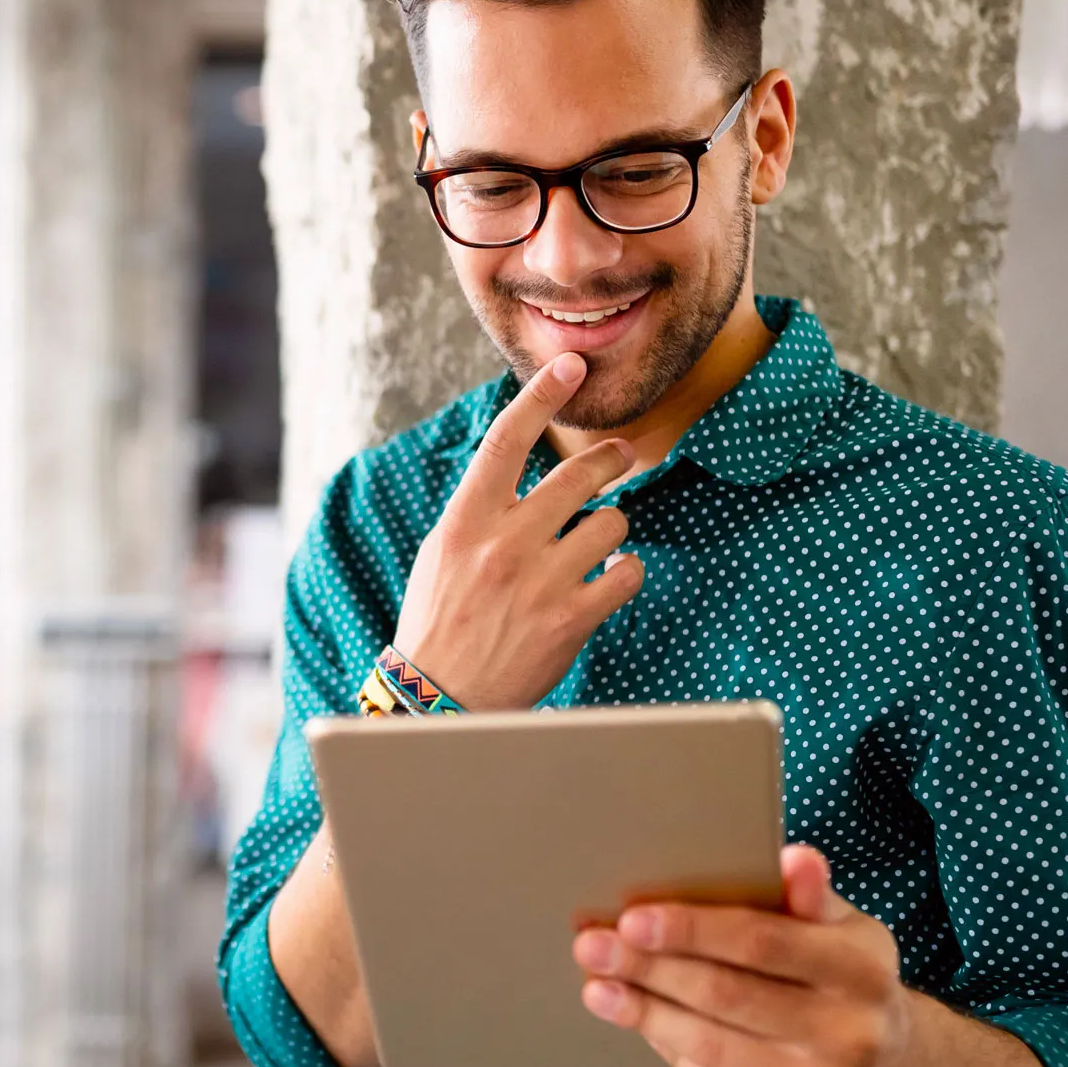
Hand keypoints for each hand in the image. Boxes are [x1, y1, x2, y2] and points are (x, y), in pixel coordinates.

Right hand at [394, 351, 644, 709]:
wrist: (441, 699)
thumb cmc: (441, 620)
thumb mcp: (443, 552)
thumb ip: (483, 508)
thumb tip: (521, 466)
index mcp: (465, 521)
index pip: (506, 441)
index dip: (541, 395)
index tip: (571, 366)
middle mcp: (503, 544)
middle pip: (578, 475)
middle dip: (611, 459)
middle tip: (623, 456)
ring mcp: (540, 582)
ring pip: (610, 521)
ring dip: (613, 526)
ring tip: (599, 543)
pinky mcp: (571, 619)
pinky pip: (626, 571)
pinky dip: (627, 570)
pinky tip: (613, 577)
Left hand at [571, 845, 914, 1066]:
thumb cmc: (846, 978)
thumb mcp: (845, 929)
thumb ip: (811, 897)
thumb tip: (794, 857)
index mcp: (861, 969)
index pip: (762, 943)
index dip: (693, 930)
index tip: (632, 918)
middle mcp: (850, 1033)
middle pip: (725, 995)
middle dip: (650, 968)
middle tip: (591, 944)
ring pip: (709, 1044)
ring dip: (643, 1012)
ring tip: (598, 985)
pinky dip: (669, 1048)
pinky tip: (640, 1020)